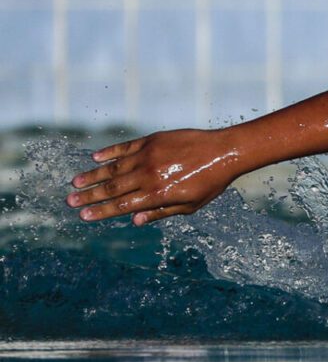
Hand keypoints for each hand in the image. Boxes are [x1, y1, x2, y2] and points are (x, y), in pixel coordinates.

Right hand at [67, 128, 243, 225]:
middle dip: (90, 196)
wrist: (223, 152)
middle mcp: (149, 175)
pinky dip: (109, 153)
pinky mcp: (151, 141)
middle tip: (70, 201)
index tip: (84, 215)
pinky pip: (125, 148)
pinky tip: (95, 158)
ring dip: (93, 175)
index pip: (123, 205)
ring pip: (114, 167)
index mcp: (159, 194)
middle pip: (113, 188)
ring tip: (76, 182)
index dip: (102, 211)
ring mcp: (148, 156)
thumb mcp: (190, 205)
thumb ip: (161, 211)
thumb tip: (136, 220)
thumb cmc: (210, 183)